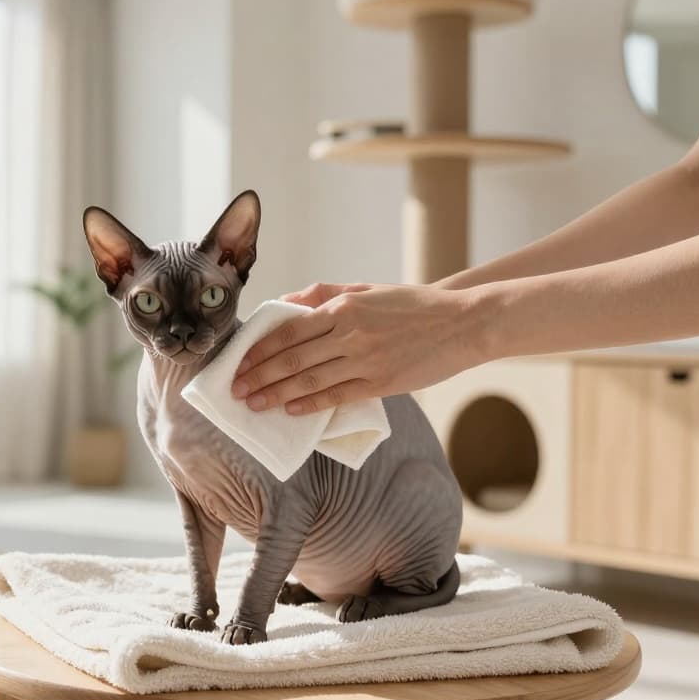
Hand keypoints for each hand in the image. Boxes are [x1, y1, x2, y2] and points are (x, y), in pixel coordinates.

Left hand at [230, 282, 489, 414]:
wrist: (462, 323)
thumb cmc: (411, 304)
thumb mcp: (366, 289)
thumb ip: (323, 293)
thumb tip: (284, 303)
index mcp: (344, 307)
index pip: (289, 331)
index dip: (261, 350)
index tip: (239, 363)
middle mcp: (350, 333)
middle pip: (294, 359)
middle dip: (260, 376)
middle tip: (236, 390)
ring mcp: (366, 360)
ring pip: (310, 380)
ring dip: (277, 394)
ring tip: (255, 404)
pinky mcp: (381, 383)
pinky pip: (338, 396)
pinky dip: (311, 404)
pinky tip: (291, 410)